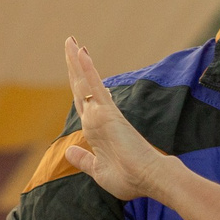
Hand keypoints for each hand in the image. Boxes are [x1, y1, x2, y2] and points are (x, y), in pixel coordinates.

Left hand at [61, 37, 167, 200]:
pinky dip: (87, 69)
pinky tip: (81, 52)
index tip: (74, 69)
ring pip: (85, 82)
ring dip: (76, 61)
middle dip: (73, 66)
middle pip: (81, 87)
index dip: (77, 85)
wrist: (150, 179)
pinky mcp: (108, 112)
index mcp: (96, 131)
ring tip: (70, 40)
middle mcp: (99, 118)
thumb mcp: (98, 172)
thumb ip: (84, 160)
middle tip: (69, 42)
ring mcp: (103, 113)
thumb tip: (70, 151)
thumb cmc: (130, 180)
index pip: (82, 103)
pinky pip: (94, 86)